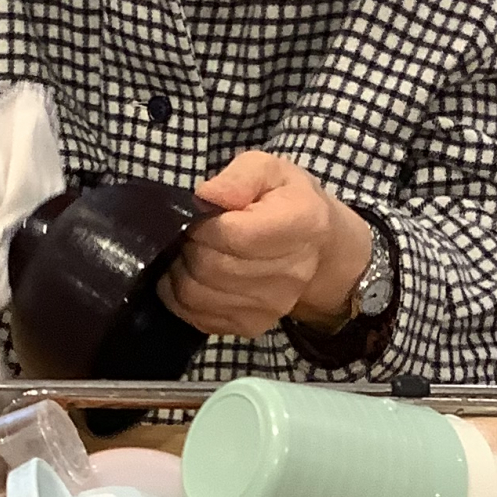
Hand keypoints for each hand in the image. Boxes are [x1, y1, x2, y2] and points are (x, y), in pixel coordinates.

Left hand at [162, 152, 372, 338]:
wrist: (315, 249)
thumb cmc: (285, 202)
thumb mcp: (268, 170)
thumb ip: (239, 178)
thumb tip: (206, 197)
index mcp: (300, 224)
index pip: (231, 235)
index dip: (204, 224)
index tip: (205, 216)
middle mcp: (291, 273)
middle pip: (210, 266)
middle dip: (189, 246)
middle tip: (195, 233)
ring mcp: (271, 306)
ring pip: (196, 294)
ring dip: (181, 271)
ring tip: (195, 253)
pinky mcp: (251, 326)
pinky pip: (196, 316)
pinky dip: (182, 296)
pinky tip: (195, 276)